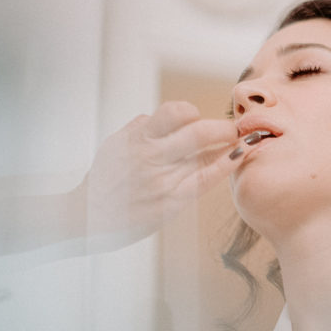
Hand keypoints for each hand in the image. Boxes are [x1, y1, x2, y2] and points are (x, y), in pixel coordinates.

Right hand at [77, 101, 241, 241]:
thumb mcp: (114, 145)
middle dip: (222, 127)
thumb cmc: (102, 180)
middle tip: (234, 128)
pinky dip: (226, 164)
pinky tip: (240, 154)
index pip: (175, 112)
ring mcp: (162, 181)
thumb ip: (140, 128)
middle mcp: (150, 157)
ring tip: (244, 140)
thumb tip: (165, 116)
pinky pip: (206, 179)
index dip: (192, 112)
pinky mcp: (171, 202)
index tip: (197, 117)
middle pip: (198, 132)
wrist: (87, 218)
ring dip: (229, 145)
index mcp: (136, 138)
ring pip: (205, 156)